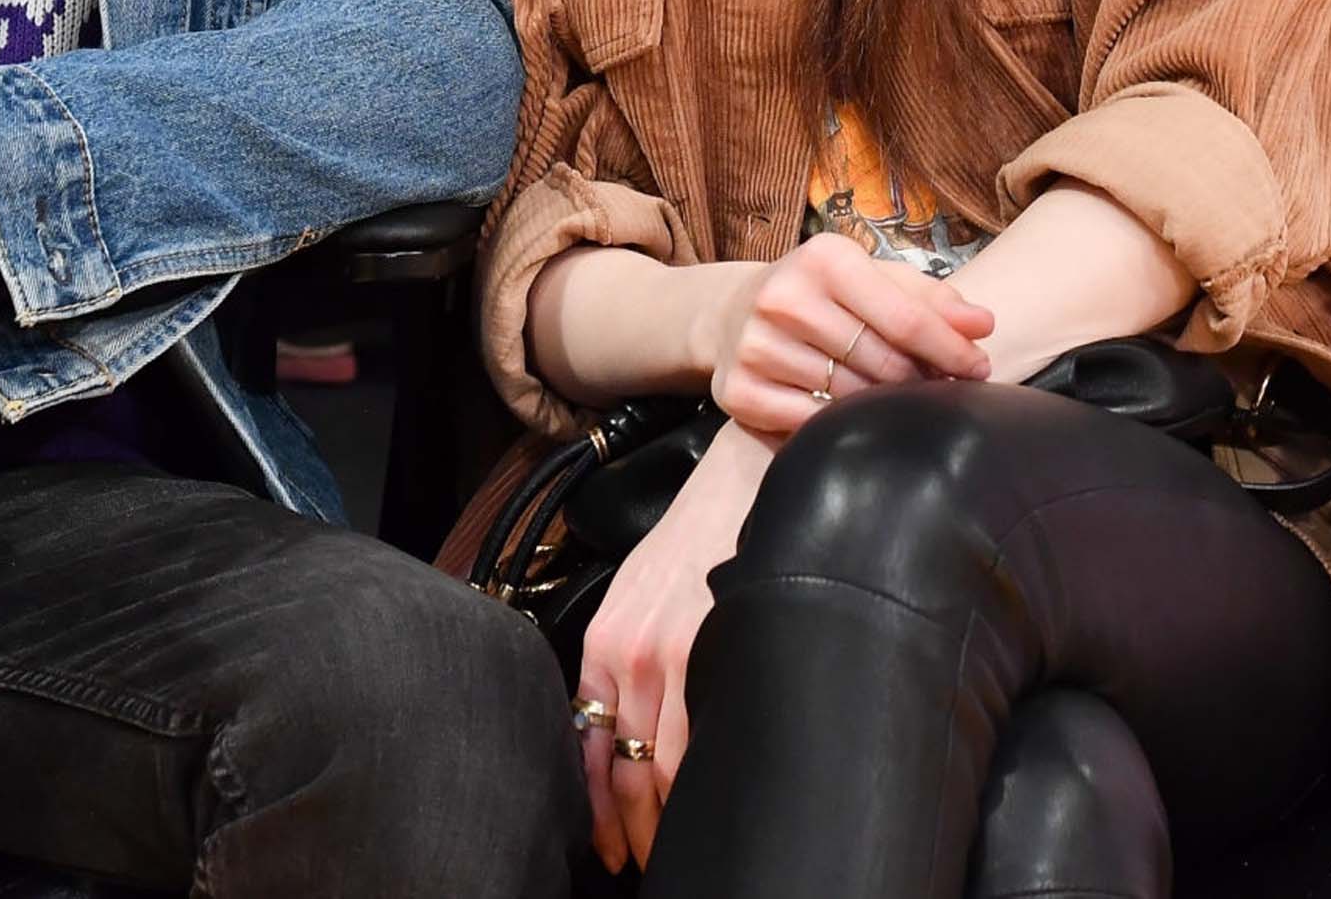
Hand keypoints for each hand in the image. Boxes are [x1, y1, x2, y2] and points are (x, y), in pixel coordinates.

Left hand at [574, 424, 772, 872]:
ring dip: (661, 822)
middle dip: (629, 829)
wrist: (743, 470)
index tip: (608, 847)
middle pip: (620, 770)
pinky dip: (696, 787)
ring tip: (672, 852)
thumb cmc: (701, 529)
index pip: (587, 745)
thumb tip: (642, 723)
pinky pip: (694, 743)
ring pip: (655, 770)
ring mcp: (663, 655)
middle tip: (641, 863)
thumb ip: (634, 652)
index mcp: (605, 640)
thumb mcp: (645, 589)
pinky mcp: (703, 648)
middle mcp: (624, 653)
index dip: (597, 809)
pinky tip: (705, 808)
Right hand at [692, 231, 992, 438]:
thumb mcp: (871, 278)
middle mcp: (784, 298)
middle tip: (937, 387)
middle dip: (921, 380)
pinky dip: (837, 425)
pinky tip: (846, 415)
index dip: (952, 350)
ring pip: (851, 397)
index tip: (980, 368)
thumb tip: (983, 324)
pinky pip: (811, 423)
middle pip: (884, 363)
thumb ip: (930, 298)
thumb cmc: (820, 294)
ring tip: (892, 398)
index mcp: (824, 260)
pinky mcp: (740, 391)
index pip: (907, 319)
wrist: (732, 314)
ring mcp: (757, 346)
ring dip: (882, 406)